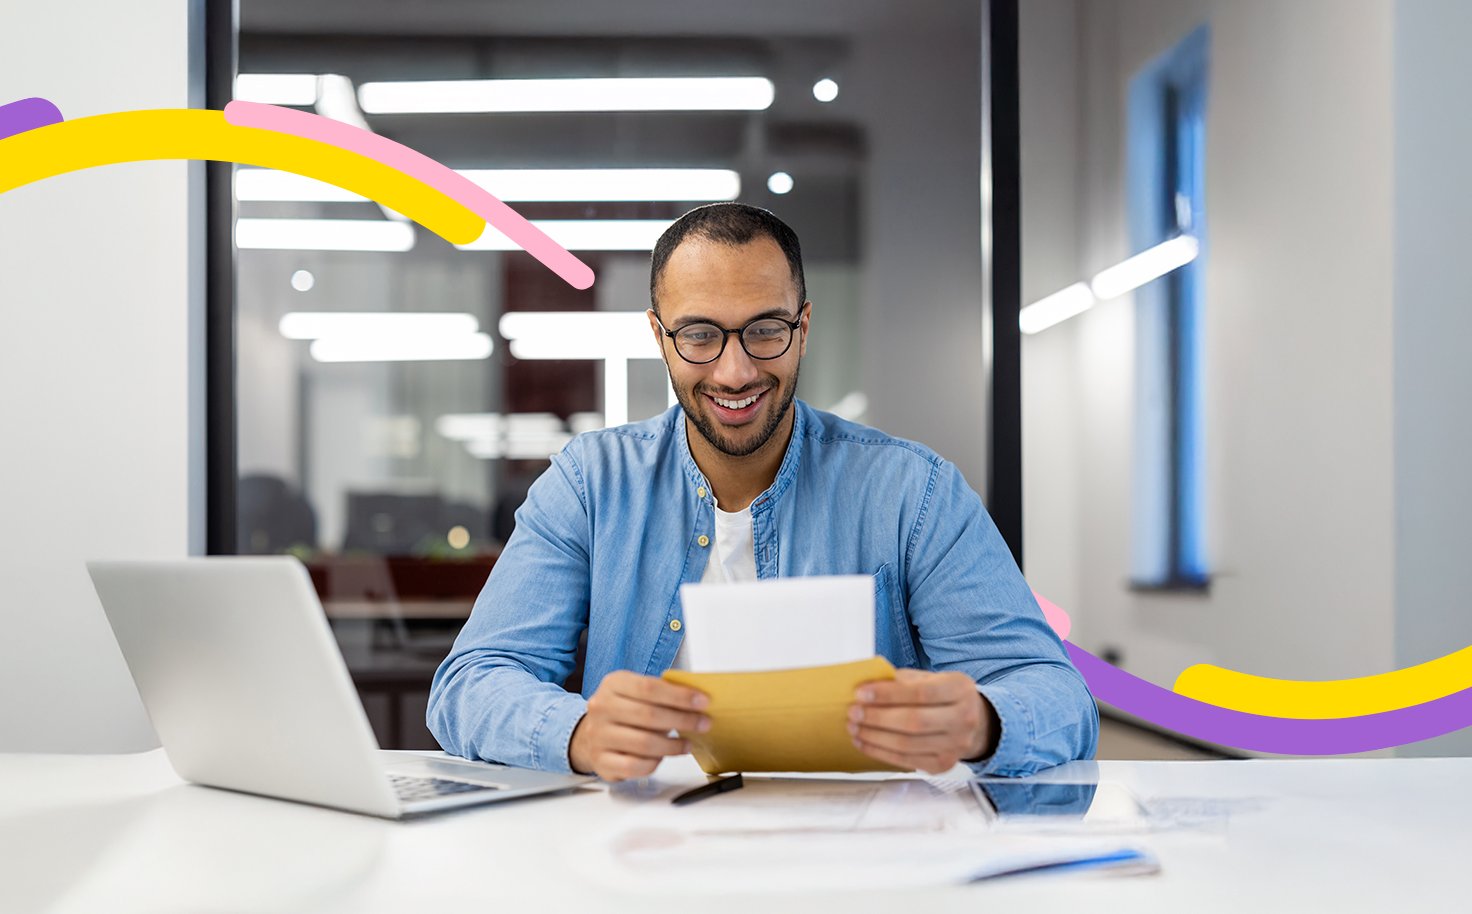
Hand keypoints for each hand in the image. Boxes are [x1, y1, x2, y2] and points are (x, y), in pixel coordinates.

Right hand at [568, 670, 709, 780]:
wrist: (590, 735)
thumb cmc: (622, 711)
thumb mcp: (635, 691)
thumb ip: (661, 692)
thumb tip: (696, 699)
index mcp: (613, 684)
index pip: (649, 687)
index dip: (679, 696)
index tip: (702, 701)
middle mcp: (602, 708)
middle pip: (649, 715)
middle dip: (683, 720)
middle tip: (703, 723)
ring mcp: (599, 736)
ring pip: (644, 743)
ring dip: (673, 745)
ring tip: (687, 744)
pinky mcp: (602, 762)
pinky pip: (635, 766)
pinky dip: (654, 763)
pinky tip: (663, 757)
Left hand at [848, 669, 998, 773]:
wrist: (974, 722)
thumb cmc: (943, 695)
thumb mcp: (930, 678)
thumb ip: (903, 680)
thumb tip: (865, 687)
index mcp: (960, 689)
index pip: (920, 693)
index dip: (888, 694)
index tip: (860, 693)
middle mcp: (964, 719)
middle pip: (914, 722)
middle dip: (877, 717)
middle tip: (853, 712)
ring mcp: (955, 746)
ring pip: (907, 745)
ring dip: (874, 737)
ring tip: (854, 727)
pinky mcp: (943, 765)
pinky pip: (906, 761)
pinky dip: (880, 752)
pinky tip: (864, 742)